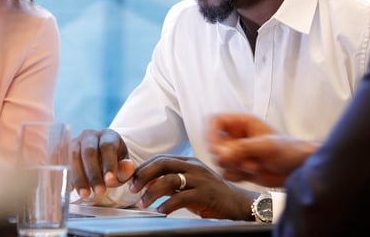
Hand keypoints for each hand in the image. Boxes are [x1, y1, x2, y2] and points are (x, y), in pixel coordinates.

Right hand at [71, 129, 134, 199]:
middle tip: (99, 192)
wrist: (99, 158)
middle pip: (89, 151)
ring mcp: (76, 141)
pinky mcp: (65, 150)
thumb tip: (127, 167)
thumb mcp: (123, 166)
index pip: (107, 146)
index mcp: (108, 136)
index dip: (108, 163)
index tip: (110, 180)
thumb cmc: (113, 163)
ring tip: (85, 194)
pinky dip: (67, 175)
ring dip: (79, 177)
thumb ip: (126, 169)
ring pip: (74, 156)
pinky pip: (63, 161)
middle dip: (93, 173)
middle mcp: (90, 135)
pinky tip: (71, 189)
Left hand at [129, 154, 255, 219]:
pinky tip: (161, 211)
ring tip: (143, 203)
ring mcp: (200, 179)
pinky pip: (181, 197)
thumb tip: (148, 183)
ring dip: (151, 192)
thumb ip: (172, 182)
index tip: (132, 179)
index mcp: (189, 162)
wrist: (238, 203)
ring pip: (168, 180)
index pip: (161, 159)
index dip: (144, 168)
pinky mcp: (205, 193)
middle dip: (143, 175)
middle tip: (132, 188)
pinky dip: (167, 205)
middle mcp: (193, 167)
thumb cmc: (212, 195)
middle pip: (162, 164)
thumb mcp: (190, 184)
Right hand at [208, 113, 318, 186]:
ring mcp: (237, 153)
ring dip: (235, 166)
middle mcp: (236, 137)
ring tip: (254, 166)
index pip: (215, 121)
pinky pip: (226, 173)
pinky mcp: (239, 167)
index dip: (210, 133)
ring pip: (220, 161)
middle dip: (227, 156)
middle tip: (242, 161)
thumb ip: (243, 149)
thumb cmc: (288, 150)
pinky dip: (237, 176)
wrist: (299, 169)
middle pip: (215, 144)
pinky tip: (253, 173)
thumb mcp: (266, 146)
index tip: (214, 148)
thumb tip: (221, 154)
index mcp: (241, 123)